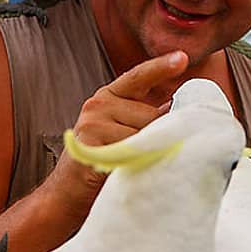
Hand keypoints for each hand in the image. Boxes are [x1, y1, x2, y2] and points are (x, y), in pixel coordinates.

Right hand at [42, 50, 188, 221]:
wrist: (68, 194)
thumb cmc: (102, 162)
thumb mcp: (124, 132)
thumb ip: (146, 118)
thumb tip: (178, 107)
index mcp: (109, 97)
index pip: (139, 76)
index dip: (161, 67)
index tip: (182, 57)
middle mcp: (98, 104)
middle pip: (151, 116)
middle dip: (158, 136)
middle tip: (143, 155)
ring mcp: (92, 123)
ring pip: (144, 134)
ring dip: (147, 153)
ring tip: (130, 164)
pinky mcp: (90, 143)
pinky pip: (131, 150)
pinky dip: (137, 161)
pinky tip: (125, 168)